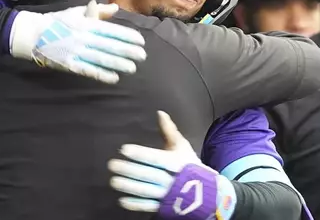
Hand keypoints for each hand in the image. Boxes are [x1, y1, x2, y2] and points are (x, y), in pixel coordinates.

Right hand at [10, 0, 146, 83]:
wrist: (31, 34)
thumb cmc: (56, 22)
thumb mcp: (76, 12)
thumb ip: (97, 11)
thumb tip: (115, 8)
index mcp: (86, 24)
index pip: (111, 30)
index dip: (127, 36)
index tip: (141, 41)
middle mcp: (83, 37)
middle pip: (109, 45)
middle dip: (127, 51)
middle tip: (143, 56)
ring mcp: (76, 51)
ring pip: (101, 58)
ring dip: (118, 63)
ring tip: (132, 68)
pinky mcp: (69, 64)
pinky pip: (88, 70)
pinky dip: (101, 74)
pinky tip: (114, 78)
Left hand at [108, 111, 236, 219]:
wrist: (207, 192)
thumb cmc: (190, 164)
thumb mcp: (182, 146)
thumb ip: (169, 130)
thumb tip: (159, 112)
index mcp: (176, 162)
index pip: (156, 157)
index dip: (140, 154)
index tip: (124, 149)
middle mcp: (172, 179)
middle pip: (149, 174)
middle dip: (130, 170)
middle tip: (112, 164)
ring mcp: (168, 194)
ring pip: (147, 191)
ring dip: (129, 187)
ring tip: (114, 181)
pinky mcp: (165, 206)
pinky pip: (149, 206)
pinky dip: (136, 204)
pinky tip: (122, 200)